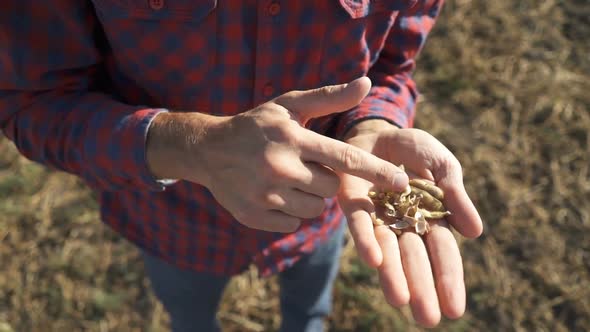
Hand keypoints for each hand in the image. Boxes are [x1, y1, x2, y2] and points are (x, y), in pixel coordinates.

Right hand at [147, 78, 408, 231]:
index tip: (402, 181)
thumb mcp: (289, 105)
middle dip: (326, 180)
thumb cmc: (257, 125)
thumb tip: (367, 83)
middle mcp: (280, 167)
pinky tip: (274, 193)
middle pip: (331, 188)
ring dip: (310, 197)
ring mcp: (266, 195)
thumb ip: (329, 97)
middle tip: (306, 165)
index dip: (377, 171)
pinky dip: (291, 212)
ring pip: (315, 209)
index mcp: (293, 138)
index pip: (345, 158)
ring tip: (289, 179)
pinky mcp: (255, 216)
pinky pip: (293, 223)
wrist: (208, 150)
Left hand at [339, 120, 482, 326]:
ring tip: (401, 301)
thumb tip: (475, 233)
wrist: (379, 129)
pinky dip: (368, 241)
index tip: (454, 310)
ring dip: (394, 275)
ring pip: (387, 249)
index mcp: (431, 218)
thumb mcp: (442, 165)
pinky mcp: (353, 204)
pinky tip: (374, 260)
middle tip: (428, 319)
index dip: (449, 279)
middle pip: (415, 258)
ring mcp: (378, 216)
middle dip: (422, 287)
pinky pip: (361, 225)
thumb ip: (455, 194)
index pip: (442, 252)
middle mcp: (403, 224)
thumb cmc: (415, 150)